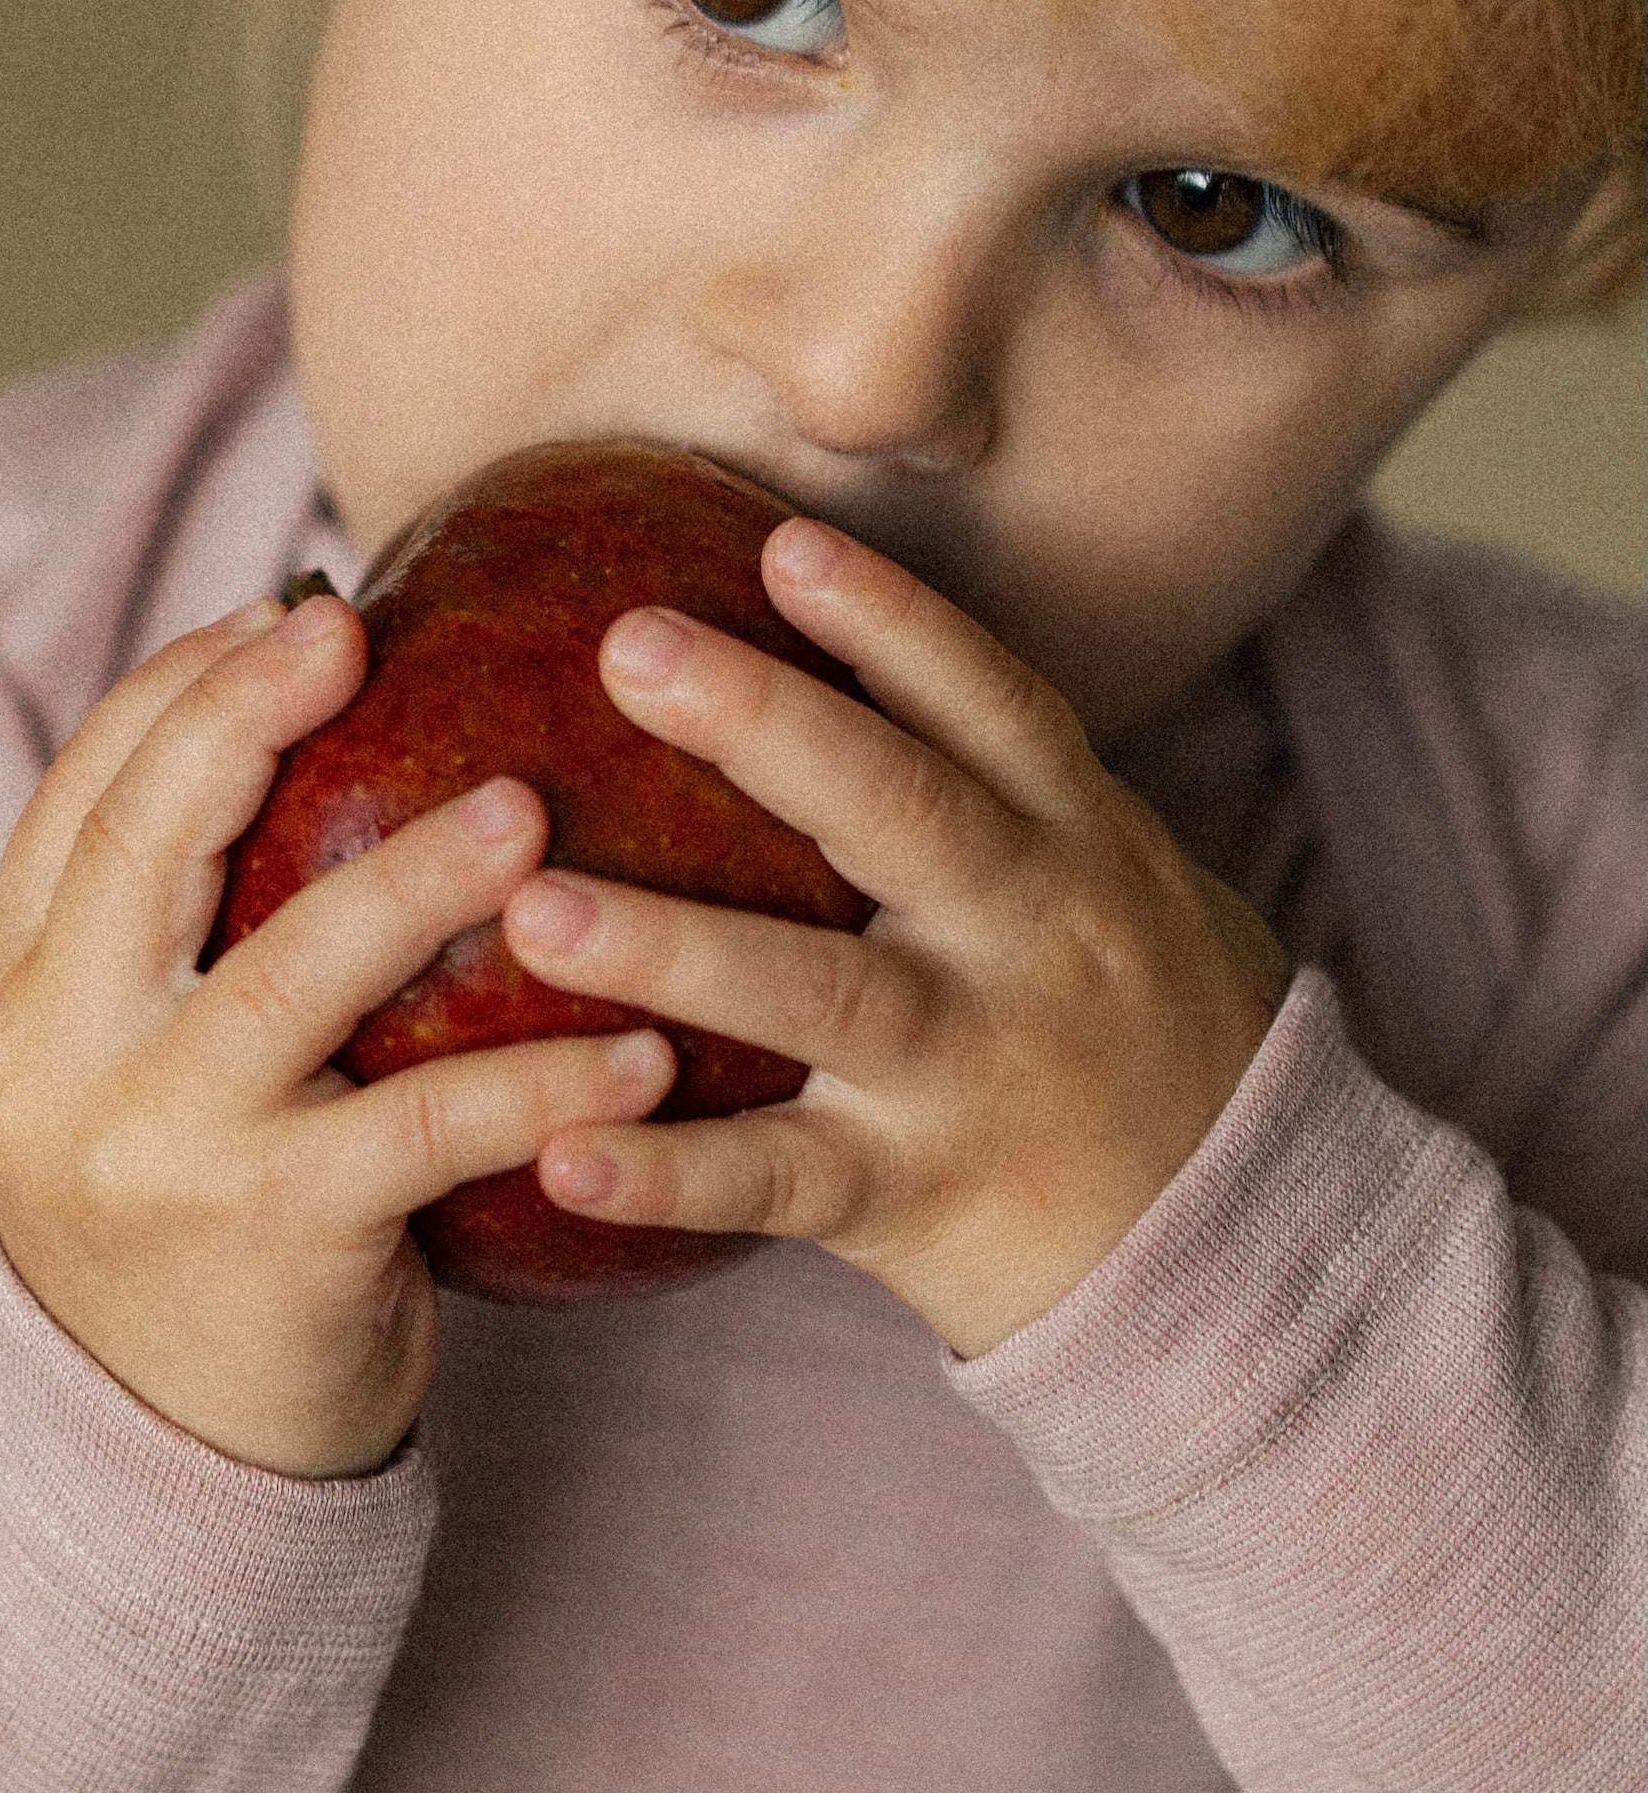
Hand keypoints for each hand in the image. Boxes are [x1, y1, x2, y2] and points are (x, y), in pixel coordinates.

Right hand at [0, 592, 676, 1473]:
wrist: (164, 1459)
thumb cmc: (199, 1219)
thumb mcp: (138, 1070)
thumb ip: (190, 935)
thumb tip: (329, 720)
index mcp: (18, 994)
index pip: (83, 795)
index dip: (182, 687)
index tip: (295, 608)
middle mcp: (58, 1059)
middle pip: (146, 844)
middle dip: (245, 716)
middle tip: (358, 630)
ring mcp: (155, 1148)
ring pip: (289, 971)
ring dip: (415, 876)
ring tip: (532, 806)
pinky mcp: (269, 1235)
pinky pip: (425, 1127)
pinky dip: (538, 1077)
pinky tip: (641, 1045)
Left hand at [502, 519, 1291, 1355]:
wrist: (1258, 1250)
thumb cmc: (1146, 1037)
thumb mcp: (1120, 885)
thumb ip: (1001, 789)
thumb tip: (847, 644)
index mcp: (1078, 847)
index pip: (992, 706)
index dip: (893, 620)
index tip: (782, 542)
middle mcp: (1034, 940)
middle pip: (902, 811)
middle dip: (767, 723)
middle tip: (625, 643)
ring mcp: (976, 1072)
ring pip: (822, 994)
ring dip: (675, 948)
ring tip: (533, 909)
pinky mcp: (922, 1198)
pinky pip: (781, 1183)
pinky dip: (670, 1174)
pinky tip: (560, 1155)